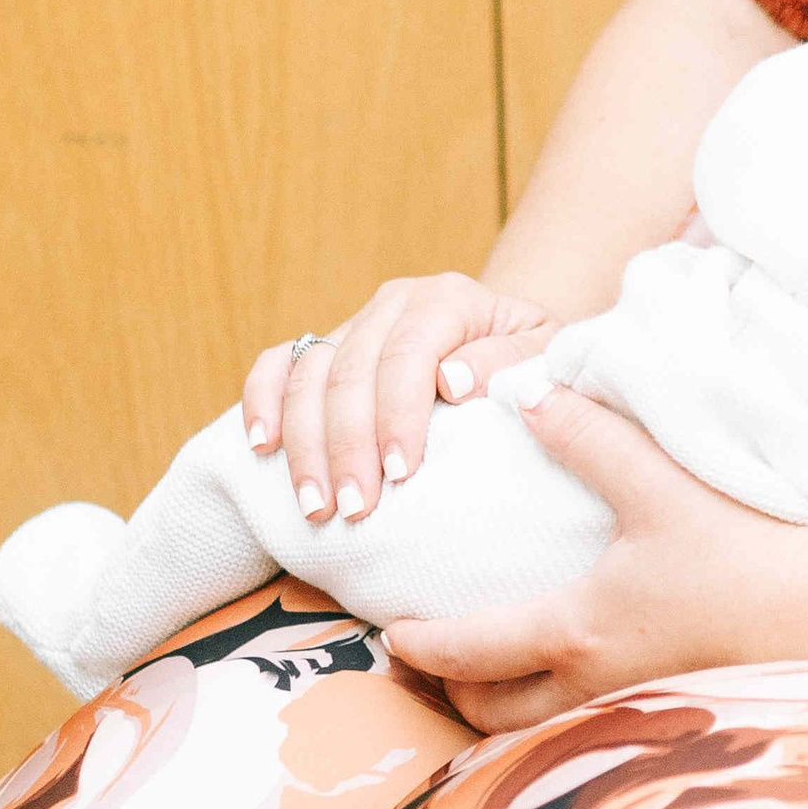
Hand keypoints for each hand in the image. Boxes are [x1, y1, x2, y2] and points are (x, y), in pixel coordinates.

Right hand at [240, 275, 561, 525]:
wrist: (512, 345)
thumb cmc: (531, 365)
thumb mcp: (545, 359)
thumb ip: (510, 363)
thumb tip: (453, 379)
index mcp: (448, 299)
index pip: (410, 353)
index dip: (398, 413)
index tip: (399, 473)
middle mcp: (395, 303)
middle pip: (352, 369)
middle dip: (347, 444)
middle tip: (354, 509)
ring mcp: (355, 322)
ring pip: (309, 372)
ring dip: (305, 442)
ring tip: (314, 504)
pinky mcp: (327, 344)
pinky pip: (279, 363)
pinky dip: (263, 399)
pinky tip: (262, 446)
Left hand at [383, 390, 807, 727]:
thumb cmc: (741, 551)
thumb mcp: (658, 483)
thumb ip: (588, 437)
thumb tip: (526, 391)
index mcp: (575, 631)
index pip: (469, 651)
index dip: (419, 643)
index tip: (390, 630)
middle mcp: (593, 684)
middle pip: (492, 713)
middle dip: (453, 692)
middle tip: (432, 658)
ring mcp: (634, 706)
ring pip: (541, 727)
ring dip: (505, 704)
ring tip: (494, 668)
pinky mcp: (671, 706)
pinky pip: (588, 720)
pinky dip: (558, 704)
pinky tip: (578, 668)